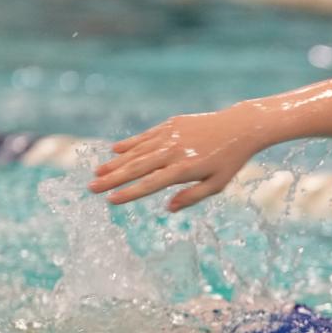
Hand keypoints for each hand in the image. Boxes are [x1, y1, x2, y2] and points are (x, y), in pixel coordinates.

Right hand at [86, 108, 262, 210]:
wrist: (240, 127)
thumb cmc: (229, 161)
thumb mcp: (216, 185)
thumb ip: (191, 197)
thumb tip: (167, 208)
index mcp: (184, 169)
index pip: (150, 184)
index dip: (129, 193)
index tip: (111, 200)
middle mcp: (173, 151)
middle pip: (137, 167)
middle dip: (112, 178)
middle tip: (91, 188)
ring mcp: (171, 135)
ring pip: (138, 151)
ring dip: (116, 162)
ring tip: (98, 172)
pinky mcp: (172, 124)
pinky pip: (147, 135)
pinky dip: (130, 143)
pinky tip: (115, 150)